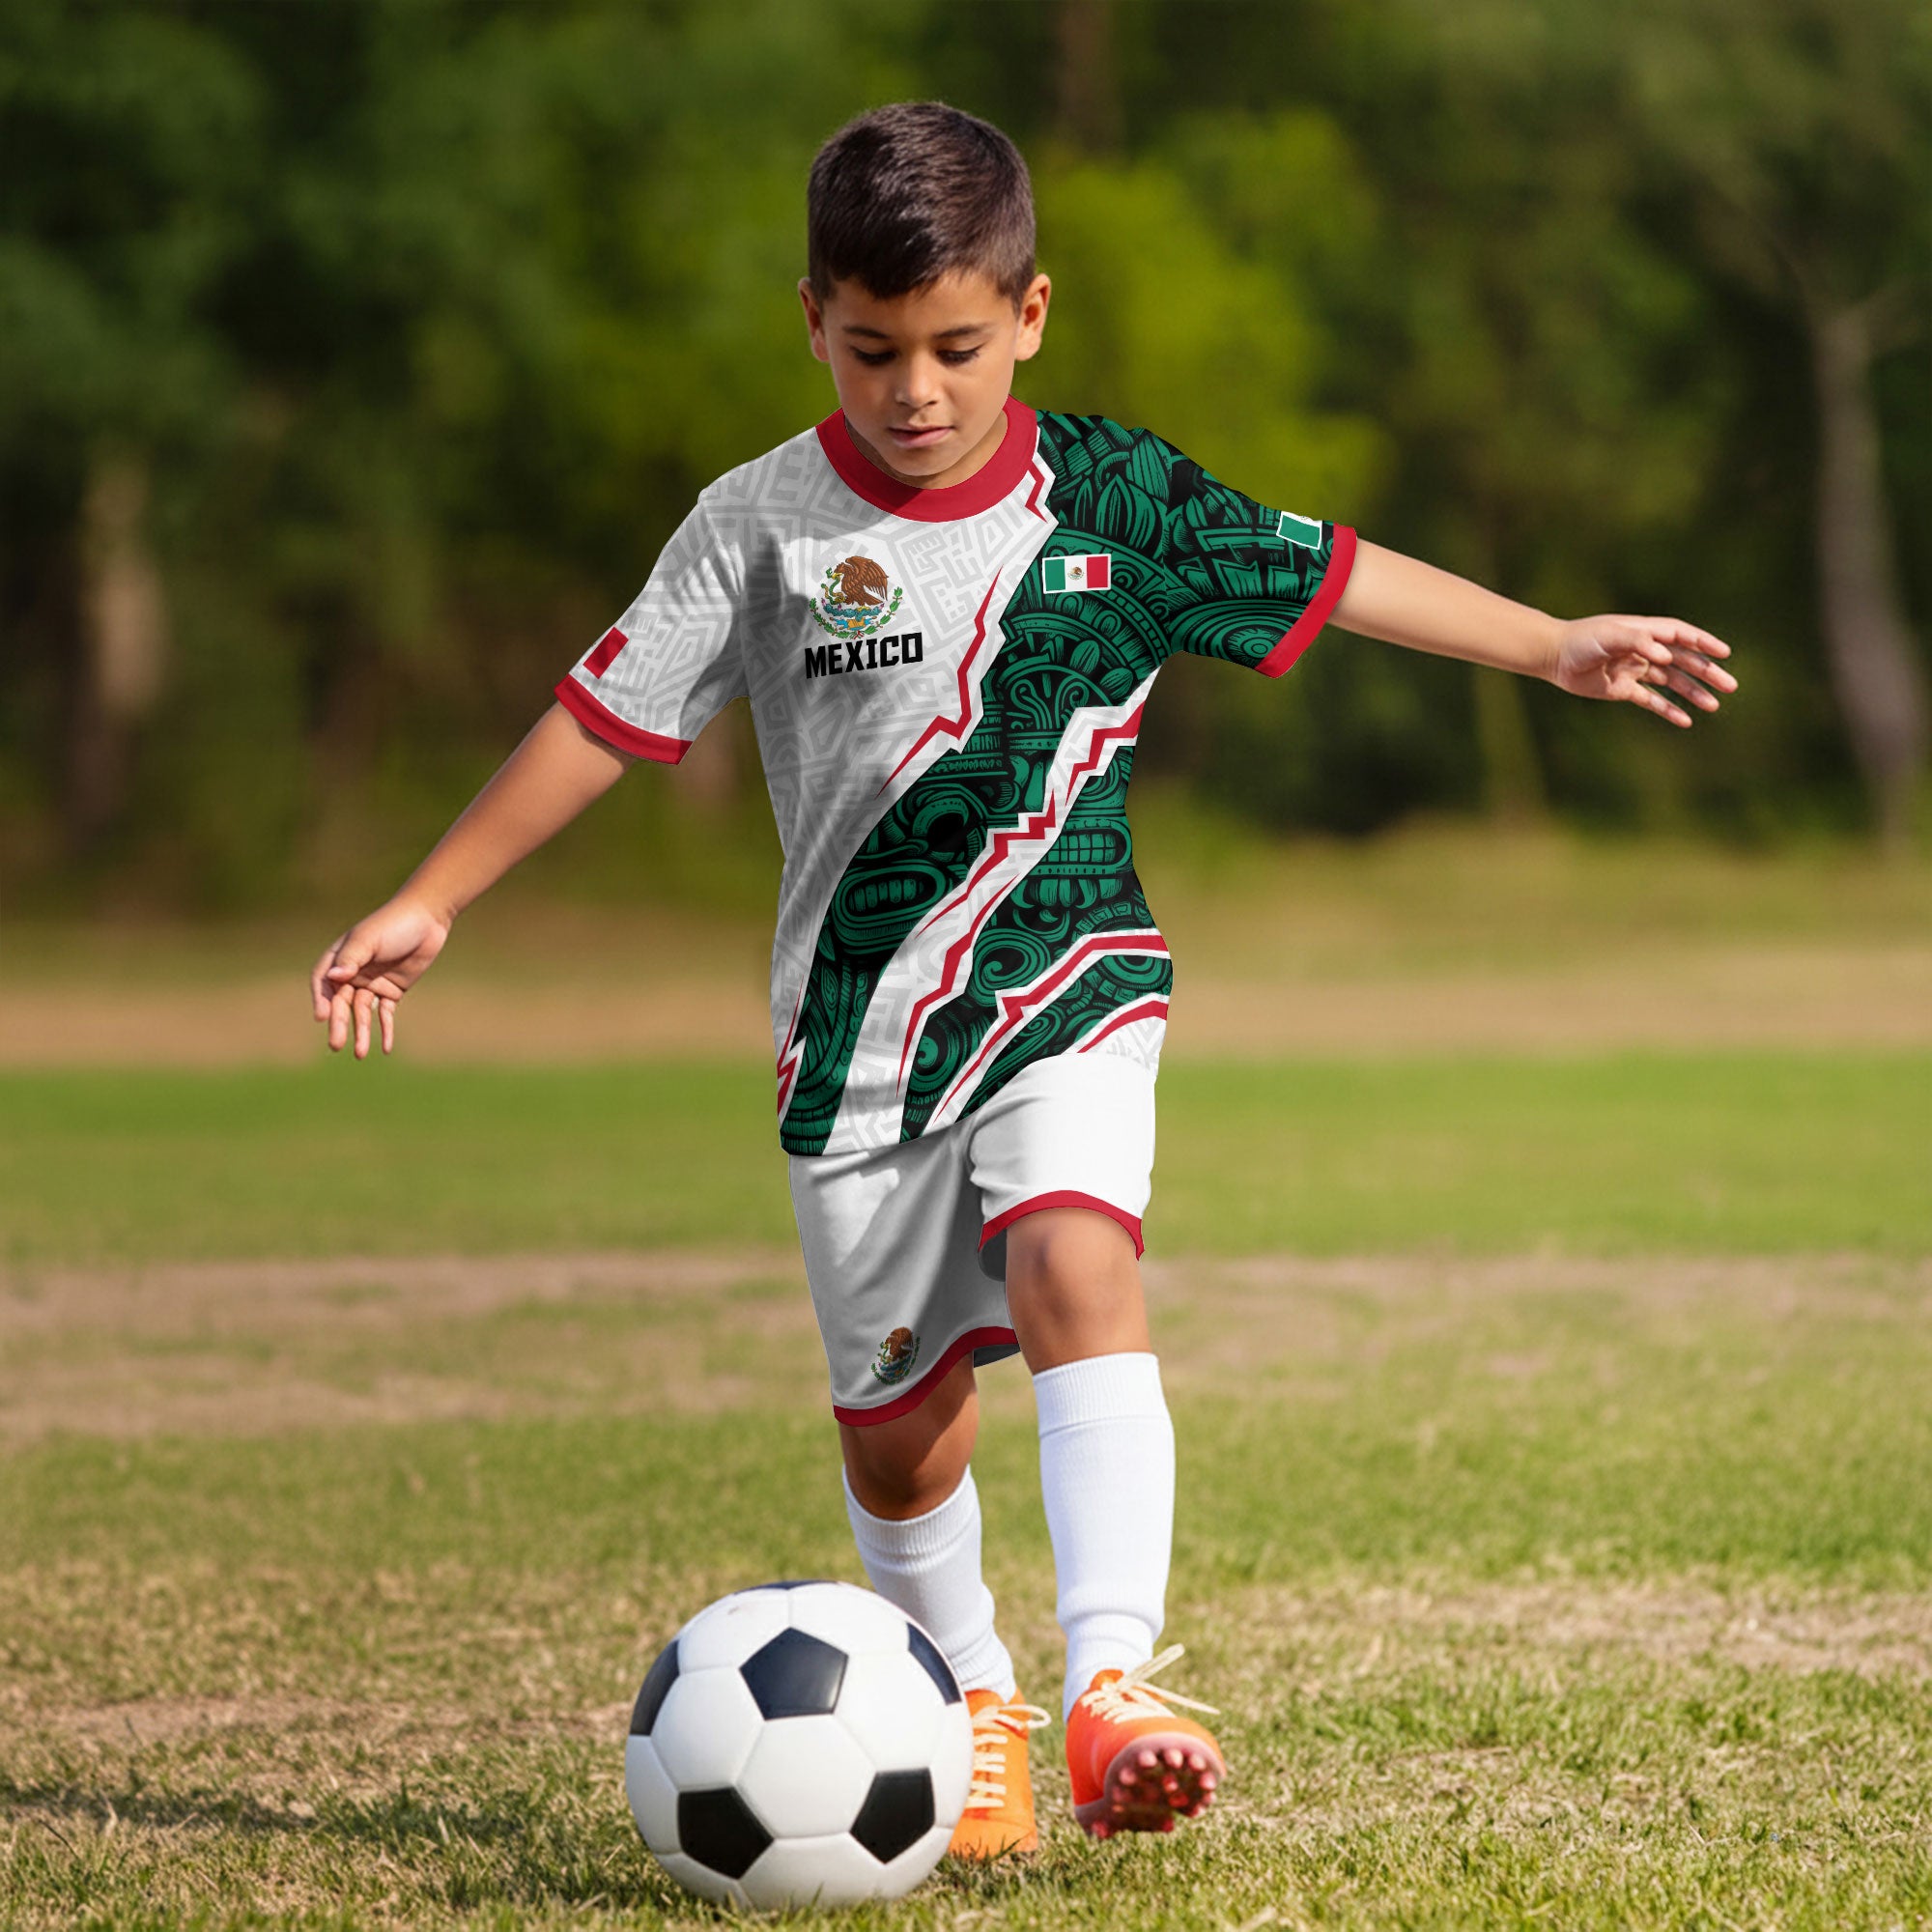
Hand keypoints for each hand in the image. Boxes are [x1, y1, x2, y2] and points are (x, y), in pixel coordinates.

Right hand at [309, 895, 451, 1058]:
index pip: (322, 982)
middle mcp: (353, 973)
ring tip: (360, 1054)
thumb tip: (333, 977)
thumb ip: (352, 958)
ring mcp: (372, 983)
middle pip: (341, 1002)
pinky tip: (386, 1047)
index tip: (322, 1016)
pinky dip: (385, 1029)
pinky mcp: (392, 990)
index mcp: (340, 957)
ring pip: (363, 1012)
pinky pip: (385, 1014)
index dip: (320, 999)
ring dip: (362, 1032)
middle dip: (339, 1023)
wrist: (428, 919)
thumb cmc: (393, 924)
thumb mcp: (370, 939)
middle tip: (336, 1045)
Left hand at [1551, 616, 1736, 726]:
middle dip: (1707, 672)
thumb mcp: (1609, 635)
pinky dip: (1668, 710)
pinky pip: (1652, 701)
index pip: (1682, 636)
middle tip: (1730, 686)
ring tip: (1713, 706)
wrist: (1554, 657)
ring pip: (1672, 683)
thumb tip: (1667, 656)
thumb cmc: (1582, 640)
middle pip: (1684, 661)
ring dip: (1693, 693)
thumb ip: (1637, 641)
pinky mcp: (1624, 689)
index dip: (1704, 642)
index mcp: (1645, 632)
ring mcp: (1636, 670)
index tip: (1724, 653)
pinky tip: (1685, 721)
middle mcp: (1645, 650)